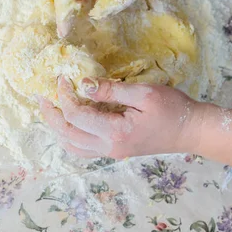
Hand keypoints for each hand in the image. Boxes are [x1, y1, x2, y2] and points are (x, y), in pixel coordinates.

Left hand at [39, 77, 200, 158]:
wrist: (192, 131)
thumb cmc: (173, 109)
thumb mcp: (144, 93)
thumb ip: (111, 89)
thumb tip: (83, 84)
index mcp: (115, 132)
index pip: (76, 116)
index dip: (64, 96)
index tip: (62, 78)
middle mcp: (108, 147)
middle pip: (67, 134)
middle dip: (50, 115)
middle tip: (40, 96)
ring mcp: (110, 153)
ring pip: (72, 146)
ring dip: (57, 128)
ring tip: (49, 109)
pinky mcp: (114, 152)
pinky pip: (83, 149)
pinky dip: (69, 137)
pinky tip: (67, 124)